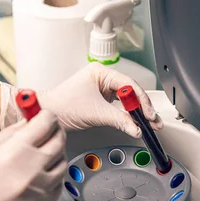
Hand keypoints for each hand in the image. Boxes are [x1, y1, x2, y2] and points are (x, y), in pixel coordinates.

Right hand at [0, 111, 66, 200]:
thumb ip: (8, 134)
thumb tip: (28, 122)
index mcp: (14, 153)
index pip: (45, 123)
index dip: (46, 116)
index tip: (45, 116)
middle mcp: (31, 173)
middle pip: (59, 142)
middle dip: (54, 132)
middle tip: (46, 132)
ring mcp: (39, 194)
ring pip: (62, 165)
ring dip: (54, 156)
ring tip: (38, 158)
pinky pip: (57, 188)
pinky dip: (51, 179)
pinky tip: (36, 179)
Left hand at [1, 63, 162, 137]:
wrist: (47, 115)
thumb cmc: (62, 106)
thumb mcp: (95, 113)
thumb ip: (119, 121)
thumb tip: (136, 128)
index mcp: (101, 72)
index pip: (129, 85)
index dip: (141, 101)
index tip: (148, 114)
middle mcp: (103, 77)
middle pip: (131, 92)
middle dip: (142, 107)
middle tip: (152, 120)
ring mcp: (102, 88)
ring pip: (127, 99)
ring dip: (137, 112)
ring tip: (148, 122)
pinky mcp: (101, 99)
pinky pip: (119, 106)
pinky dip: (128, 114)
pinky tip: (135, 121)